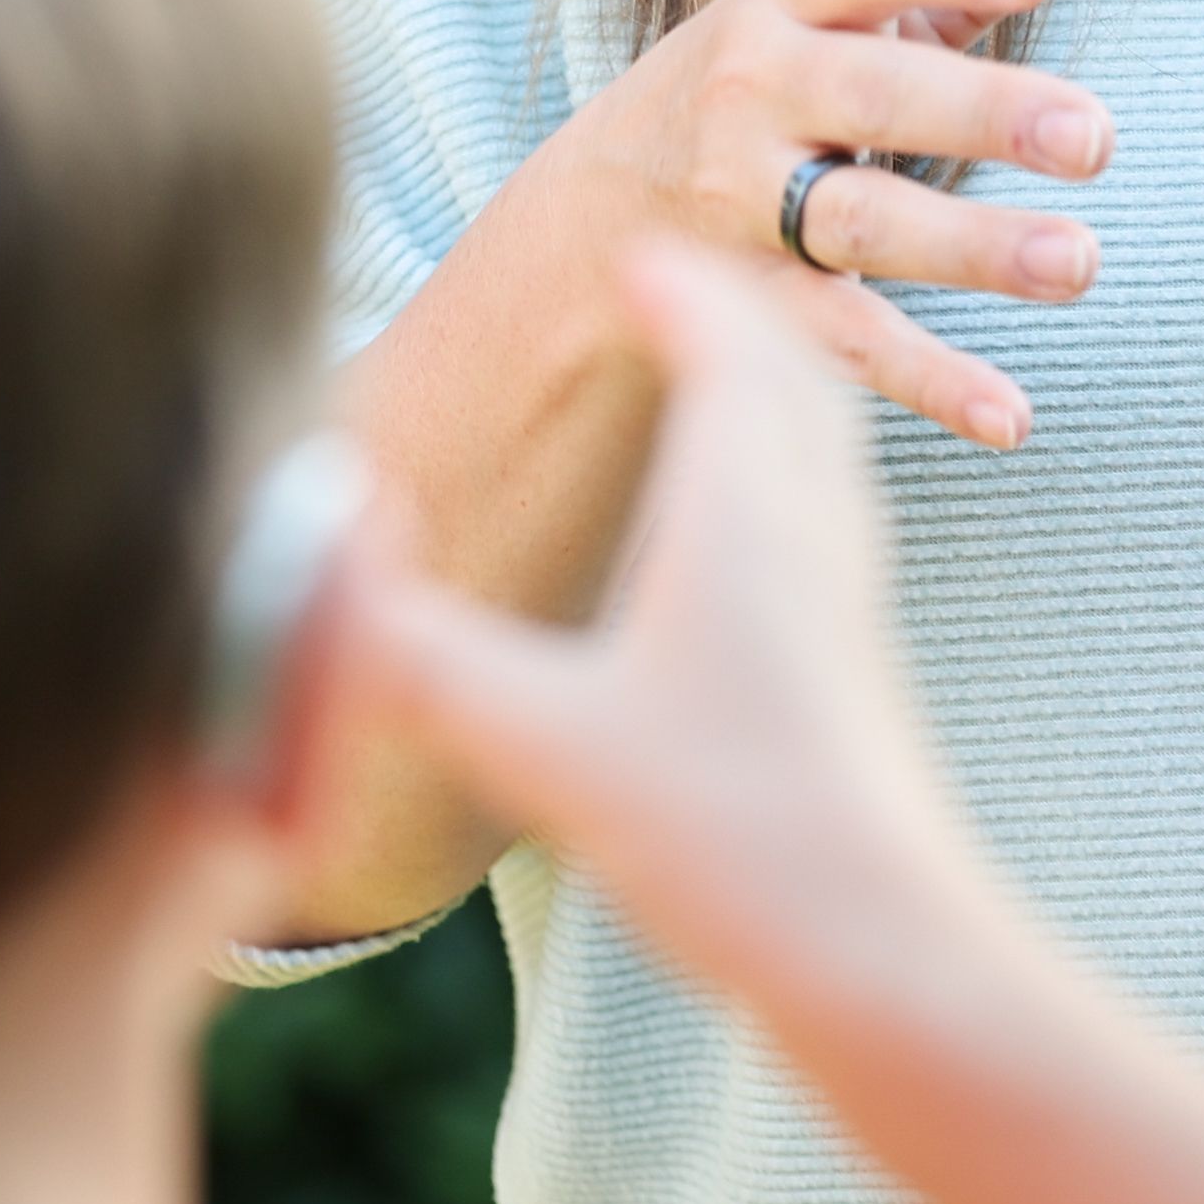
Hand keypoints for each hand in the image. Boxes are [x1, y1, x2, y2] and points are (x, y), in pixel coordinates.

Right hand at [345, 241, 1003, 1000]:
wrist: (896, 954)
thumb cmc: (741, 836)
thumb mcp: (544, 743)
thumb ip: (417, 658)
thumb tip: (307, 576)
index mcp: (746, 509)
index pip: (728, 343)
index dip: (679, 285)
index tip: (627, 249)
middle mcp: (814, 530)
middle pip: (792, 375)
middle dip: (735, 315)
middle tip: (674, 289)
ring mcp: (850, 601)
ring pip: (823, 447)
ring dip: (775, 391)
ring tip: (721, 385)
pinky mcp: (860, 670)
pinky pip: (829, 519)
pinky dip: (788, 477)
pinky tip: (748, 547)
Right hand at [535, 0, 1162, 449]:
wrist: (602, 214)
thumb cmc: (788, 76)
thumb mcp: (876, 0)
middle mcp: (756, 88)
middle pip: (873, 94)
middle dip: (981, 112)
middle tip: (1097, 137)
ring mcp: (741, 200)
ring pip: (859, 222)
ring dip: (970, 246)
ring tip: (1080, 263)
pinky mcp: (749, 304)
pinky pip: (842, 341)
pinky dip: (925, 380)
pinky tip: (1011, 416)